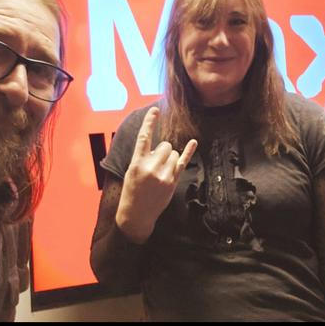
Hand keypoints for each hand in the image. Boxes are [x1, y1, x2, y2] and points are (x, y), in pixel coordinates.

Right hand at [115, 106, 196, 243]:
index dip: (149, 122)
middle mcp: (151, 168)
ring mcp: (163, 175)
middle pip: (165, 145)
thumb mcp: (131, 171)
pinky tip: (193, 142)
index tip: (155, 110)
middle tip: (156, 163)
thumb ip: (143, 157)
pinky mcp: (172, 182)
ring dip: (170, 158)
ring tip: (160, 171)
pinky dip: (189, 151)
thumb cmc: (132, 190)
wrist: (135, 215)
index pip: (144, 138)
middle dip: (163, 150)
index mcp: (136, 163)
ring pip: (174, 153)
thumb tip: (158, 147)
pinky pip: (183, 162)